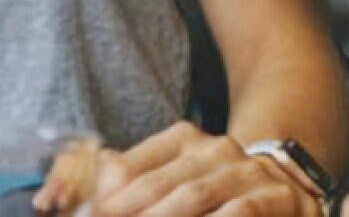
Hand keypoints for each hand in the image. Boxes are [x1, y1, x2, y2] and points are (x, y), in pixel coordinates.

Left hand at [34, 120, 315, 215]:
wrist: (290, 185)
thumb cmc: (217, 191)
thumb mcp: (173, 179)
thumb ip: (125, 180)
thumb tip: (58, 195)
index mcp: (181, 140)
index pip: (127, 167)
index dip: (97, 197)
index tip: (74, 214)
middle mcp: (211, 149)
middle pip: (155, 186)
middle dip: (123, 213)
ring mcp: (244, 171)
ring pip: (193, 196)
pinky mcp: (272, 197)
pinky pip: (238, 212)